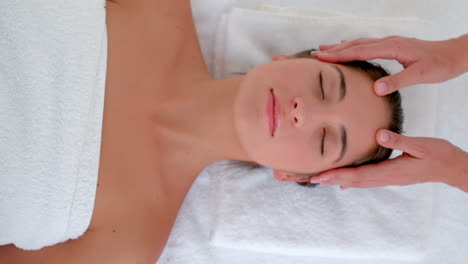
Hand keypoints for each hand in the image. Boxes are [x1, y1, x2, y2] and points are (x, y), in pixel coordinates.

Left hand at [310, 130, 467, 191]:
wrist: (450, 167)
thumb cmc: (437, 155)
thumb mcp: (420, 145)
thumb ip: (399, 140)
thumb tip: (379, 134)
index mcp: (389, 171)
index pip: (357, 175)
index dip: (337, 176)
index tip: (319, 176)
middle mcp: (384, 178)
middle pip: (351, 181)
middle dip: (328, 179)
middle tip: (309, 179)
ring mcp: (386, 178)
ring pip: (355, 182)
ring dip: (335, 180)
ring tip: (317, 179)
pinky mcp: (388, 175)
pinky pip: (363, 179)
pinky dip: (349, 181)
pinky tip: (341, 183)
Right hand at [311, 35, 467, 94]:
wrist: (454, 54)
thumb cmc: (439, 65)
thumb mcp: (420, 75)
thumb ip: (398, 81)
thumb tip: (376, 88)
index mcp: (392, 48)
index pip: (359, 50)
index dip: (339, 55)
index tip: (321, 58)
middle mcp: (388, 42)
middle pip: (355, 44)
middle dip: (334, 50)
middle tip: (314, 54)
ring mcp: (390, 42)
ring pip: (360, 43)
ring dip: (341, 47)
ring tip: (324, 50)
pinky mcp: (393, 46)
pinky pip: (367, 44)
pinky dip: (353, 46)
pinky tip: (348, 46)